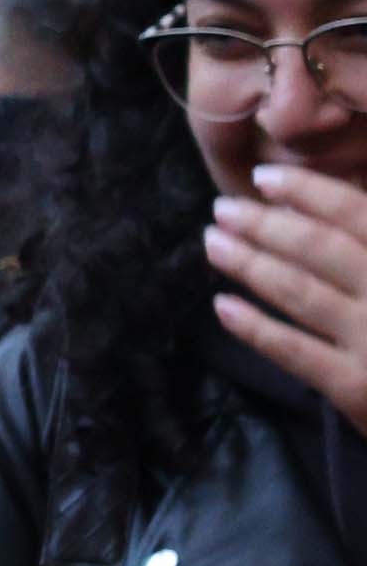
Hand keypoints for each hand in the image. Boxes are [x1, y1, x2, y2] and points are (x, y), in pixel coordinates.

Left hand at [207, 165, 366, 428]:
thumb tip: (342, 198)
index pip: (357, 215)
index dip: (307, 192)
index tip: (263, 178)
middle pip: (318, 249)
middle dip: (264, 225)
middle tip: (222, 208)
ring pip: (300, 293)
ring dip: (250, 264)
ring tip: (213, 243)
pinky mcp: (355, 387)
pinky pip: (294, 351)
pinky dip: (254, 327)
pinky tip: (221, 306)